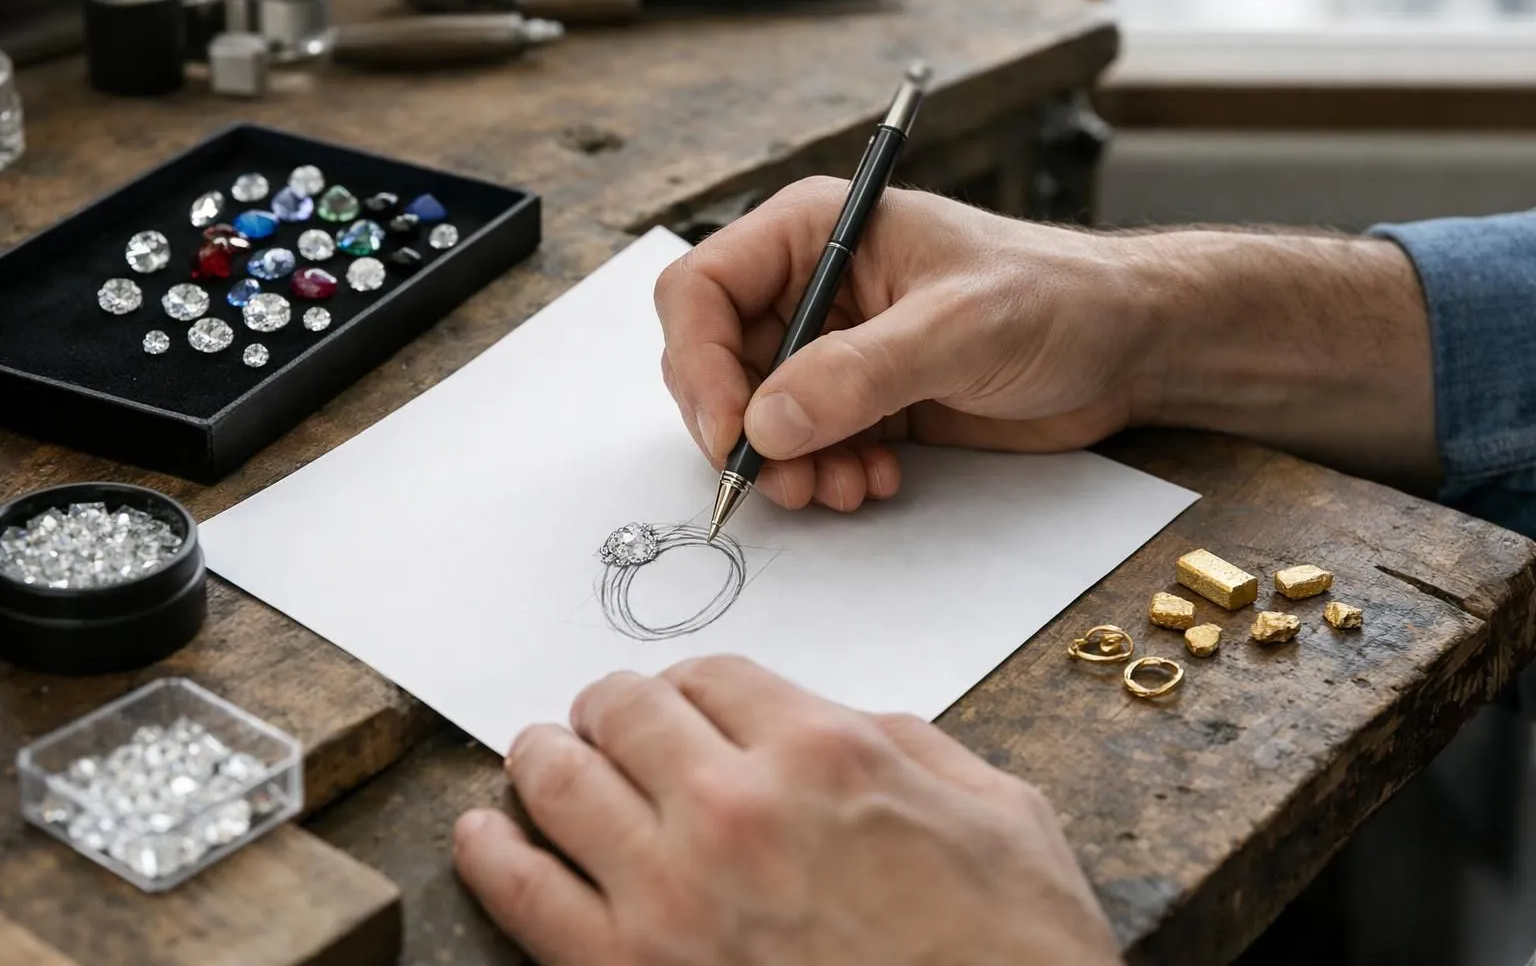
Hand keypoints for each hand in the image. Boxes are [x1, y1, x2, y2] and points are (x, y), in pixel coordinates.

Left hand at [453, 656, 1122, 965]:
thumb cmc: (1014, 954)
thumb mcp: (1001, 814)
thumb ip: (910, 748)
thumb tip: (845, 726)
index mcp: (826, 752)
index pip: (711, 674)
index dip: (687, 682)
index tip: (678, 700)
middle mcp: (737, 806)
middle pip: (625, 710)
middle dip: (610, 706)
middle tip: (602, 717)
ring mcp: (674, 894)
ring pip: (561, 780)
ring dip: (543, 755)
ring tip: (538, 755)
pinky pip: (522, 893)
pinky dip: (488, 850)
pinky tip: (481, 830)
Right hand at [654, 178, 1159, 511]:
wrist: (1126, 346)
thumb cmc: (1057, 299)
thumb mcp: (961, 327)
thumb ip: (861, 372)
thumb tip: (766, 424)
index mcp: (816, 233)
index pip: (702, 290)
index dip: (699, 363)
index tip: (733, 432)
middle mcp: (811, 287)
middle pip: (716, 362)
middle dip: (743, 430)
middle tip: (787, 480)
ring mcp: (833, 347)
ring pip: (757, 416)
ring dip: (787, 464)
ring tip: (844, 488)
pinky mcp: (861, 399)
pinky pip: (805, 445)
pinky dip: (824, 473)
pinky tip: (877, 480)